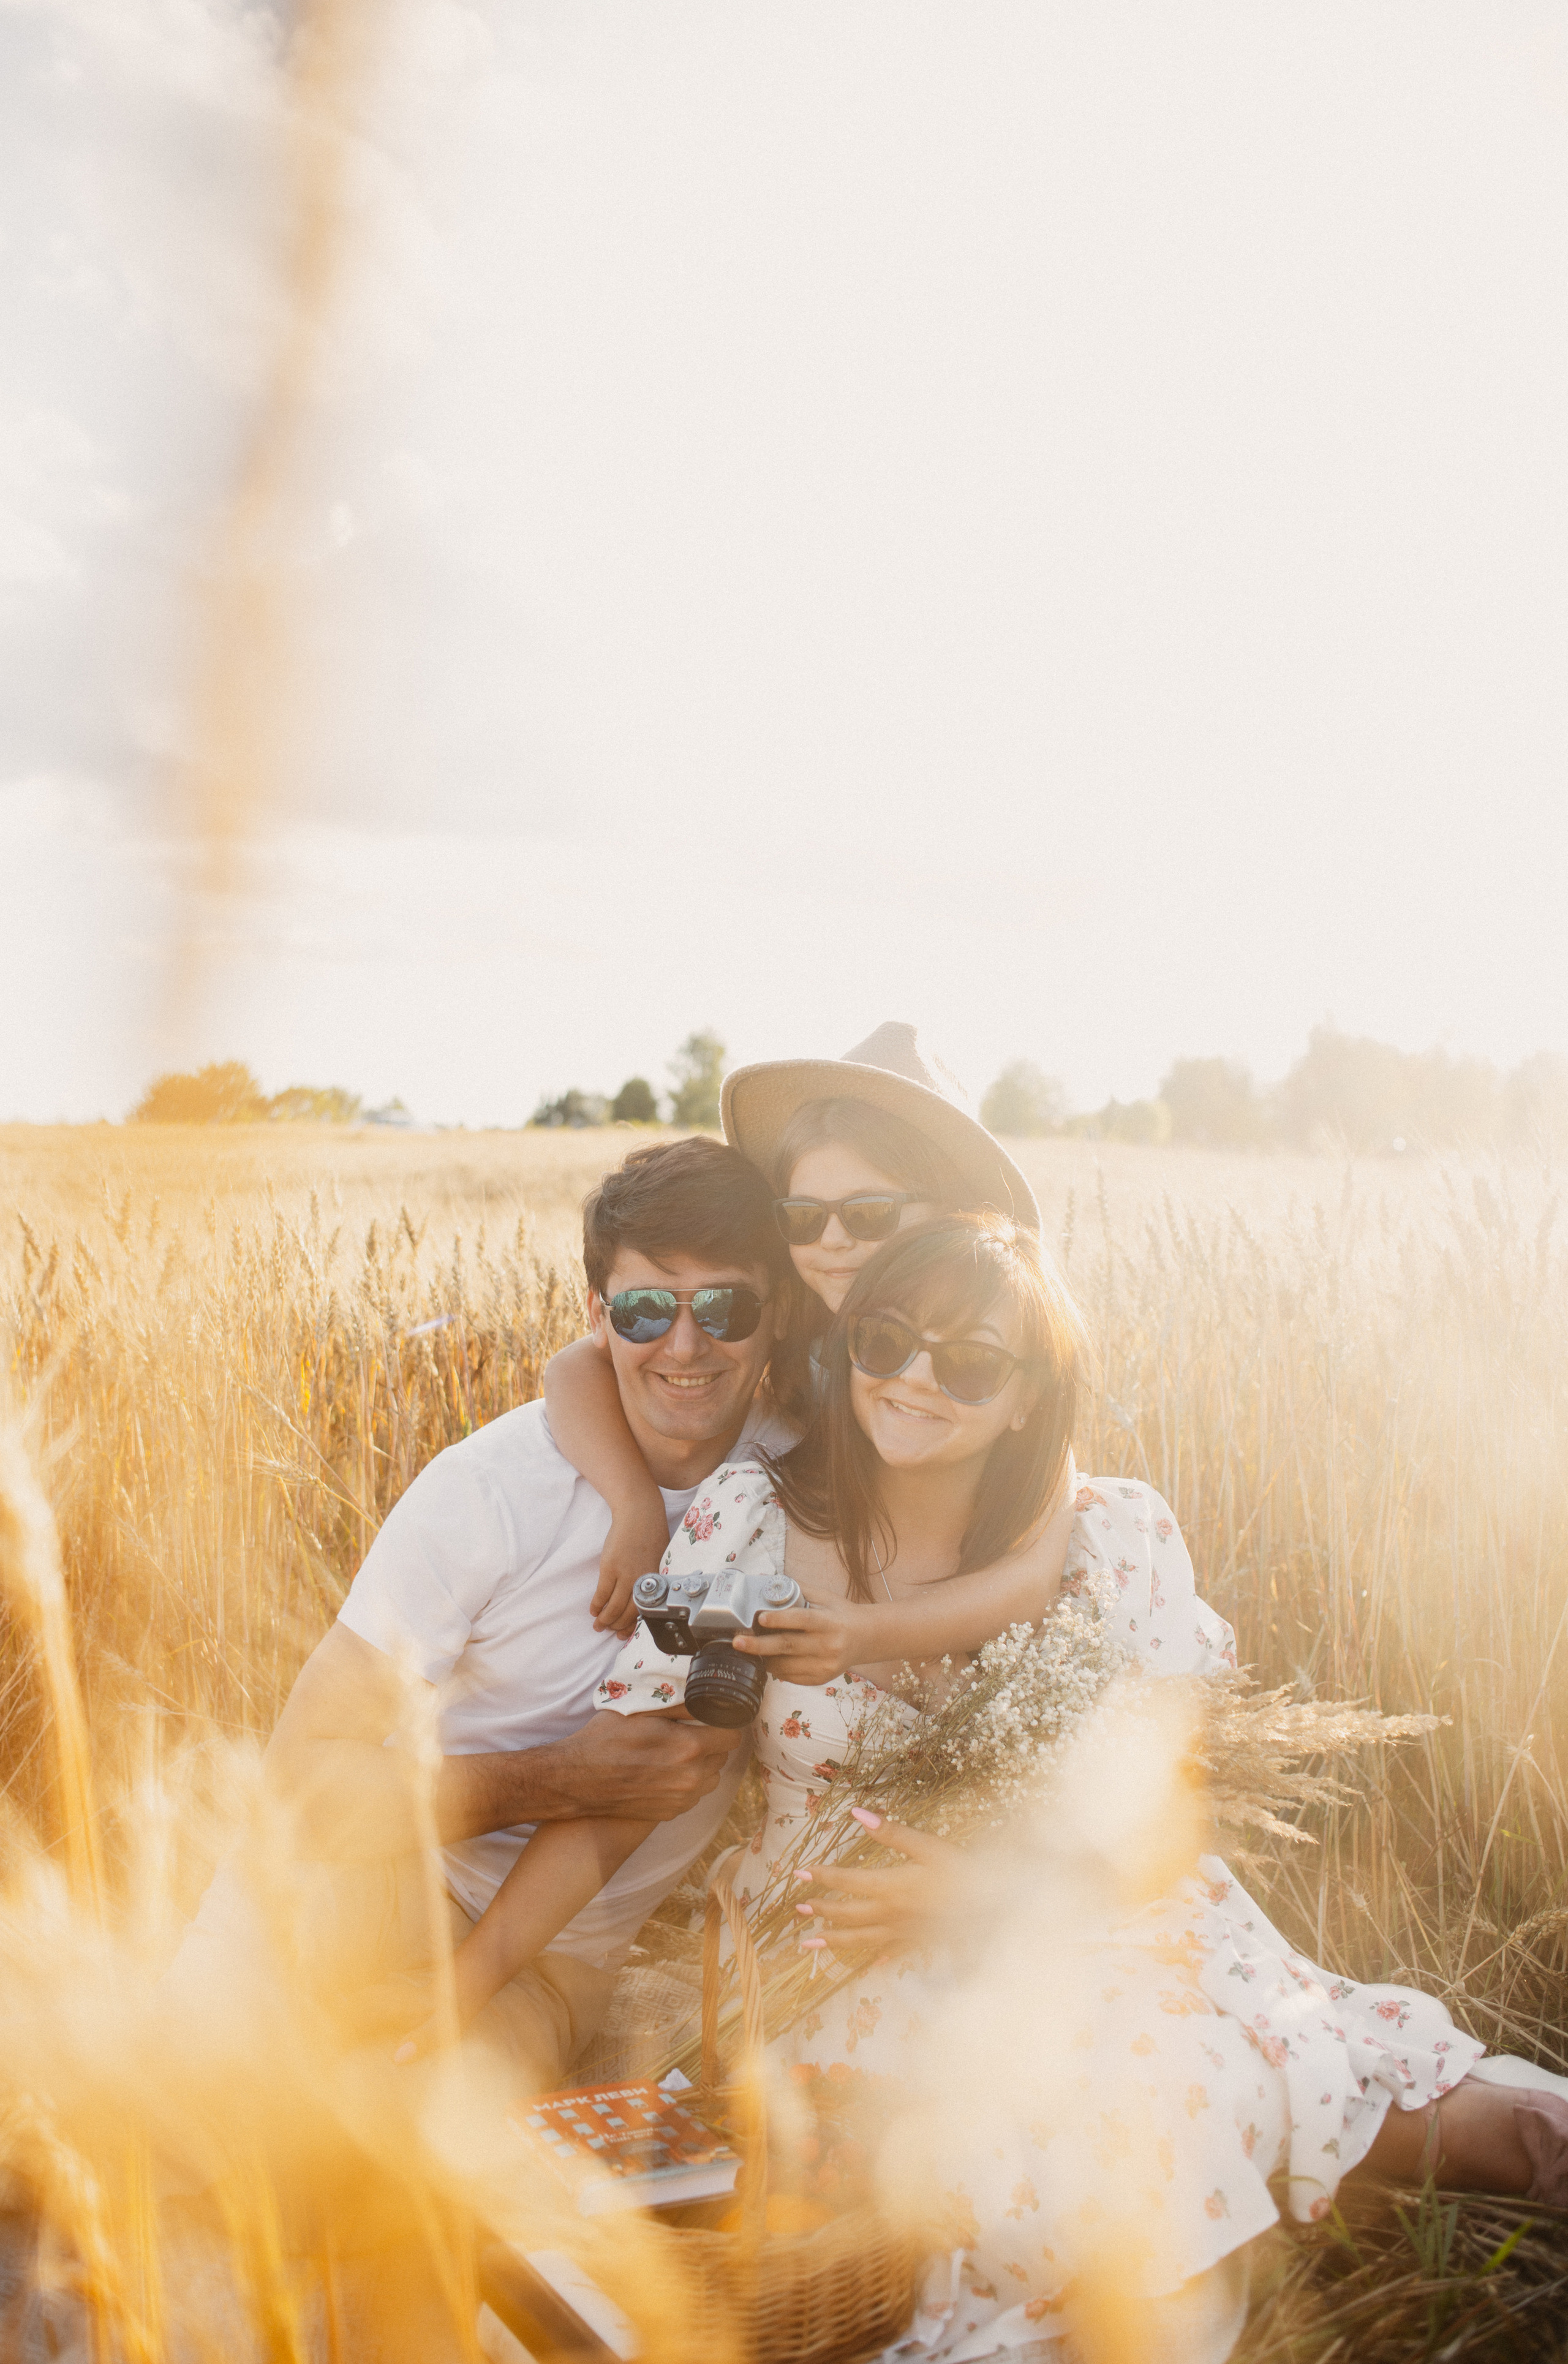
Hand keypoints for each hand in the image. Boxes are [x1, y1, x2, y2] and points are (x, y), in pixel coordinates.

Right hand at [537, 1711, 743, 1821]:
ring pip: (711, 1777)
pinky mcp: (671, 1813)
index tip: (714, 1718)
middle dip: (712, 1742)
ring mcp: (682, 1799)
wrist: (578, 1779)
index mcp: (688, 1748)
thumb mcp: (642, 1709)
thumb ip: (681, 1704)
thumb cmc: (606, 1739)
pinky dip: (687, 1782)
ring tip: (678, 1752)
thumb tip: (708, 1698)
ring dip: (702, 1764)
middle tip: (692, 1732)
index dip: (725, 1723)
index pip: (732, 1735)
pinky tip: (666, 1771)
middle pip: (723, 1756)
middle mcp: (690, 1778)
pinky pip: (694, 1795)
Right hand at [591, 1500, 671, 1636]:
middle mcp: (641, 1580)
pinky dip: (597, 1604)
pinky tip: (594, 1610)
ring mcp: (624, 1574)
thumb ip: (652, 1577)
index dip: (633, 1625)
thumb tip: (644, 1595)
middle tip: (610, 1631)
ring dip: (605, 1619)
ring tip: (599, 1625)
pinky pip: (602, 1593)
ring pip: (613, 1606)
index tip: (625, 1633)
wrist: (639, 1513)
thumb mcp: (659, 1558)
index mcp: (655, 1580)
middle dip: (617, 1626)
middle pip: (628, 1612)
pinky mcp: (609, 1567)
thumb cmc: (651, 1533)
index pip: (644, 1610)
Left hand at [731, 1599, 870, 1686]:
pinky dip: (776, 1669)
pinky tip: (768, 1659)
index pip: (802, 1620)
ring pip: (785, 1665)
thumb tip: (765, 1581)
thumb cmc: (840, 1614)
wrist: (865, 1638)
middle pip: (788, 1646)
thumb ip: (797, 1589)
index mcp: (829, 1622)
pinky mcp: (820, 1679)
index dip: (780, 1619)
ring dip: (763, 1658)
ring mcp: (824, 1665)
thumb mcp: (824, 1597)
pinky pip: (791, 1677)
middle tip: (738, 1642)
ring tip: (749, 1649)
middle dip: (759, 1645)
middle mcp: (828, 1645)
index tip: (761, 1618)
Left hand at [793, 1815, 967, 1954]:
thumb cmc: (962, 1870)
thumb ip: (890, 1833)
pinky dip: (876, 1958)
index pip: (845, 1882)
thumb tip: (856, 1814)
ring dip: (832, 1941)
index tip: (798, 1873)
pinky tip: (871, 1963)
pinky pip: (891, 1954)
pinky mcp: (919, 1944)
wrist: (993, 1906)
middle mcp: (891, 1915)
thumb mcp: (927, 1845)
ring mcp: (904, 1934)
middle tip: (798, 1910)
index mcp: (890, 1887)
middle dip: (821, 1911)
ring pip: (860, 1941)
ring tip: (808, 1945)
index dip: (821, 1877)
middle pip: (847, 1915)